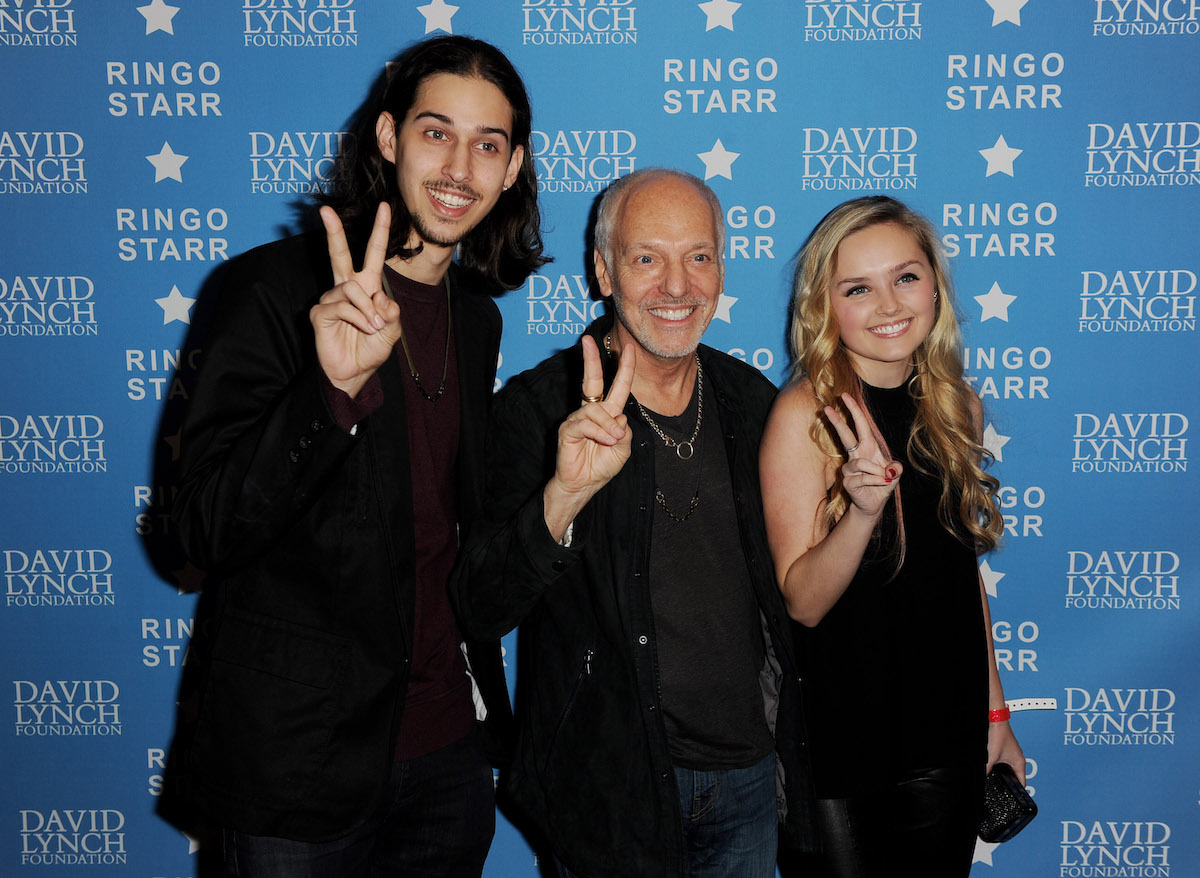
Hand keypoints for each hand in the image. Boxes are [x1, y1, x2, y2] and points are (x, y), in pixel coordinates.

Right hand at [310, 203, 401, 397]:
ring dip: (368, 309)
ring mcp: (331, 298)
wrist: (355, 372)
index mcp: (367, 286)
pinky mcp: (321, 312)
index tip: (383, 207)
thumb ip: (391, 312)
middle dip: (333, 231)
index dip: (379, 231)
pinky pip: (343, 306)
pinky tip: (362, 329)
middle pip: (340, 254)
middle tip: (325, 210)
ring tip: (373, 326)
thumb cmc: (371, 348)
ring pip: (352, 288)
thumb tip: (381, 298)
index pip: (373, 254)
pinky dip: (358, 318)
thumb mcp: (392, 330)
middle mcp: (346, 288)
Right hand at [543, 336, 634, 538]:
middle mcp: (591, 411)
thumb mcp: (623, 447)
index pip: (615, 386)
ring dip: (608, 426)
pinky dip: (599, 432)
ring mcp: (577, 418)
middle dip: (592, 359)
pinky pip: (586, 423)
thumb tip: (618, 416)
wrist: (584, 485)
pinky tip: (603, 441)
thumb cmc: (601, 466)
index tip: (628, 348)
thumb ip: (624, 430)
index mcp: (607, 413)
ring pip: (597, 410)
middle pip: (592, 380)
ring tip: (612, 441)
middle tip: (589, 339)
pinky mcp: (568, 429)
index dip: (623, 368)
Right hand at [824, 392, 901, 518]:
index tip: (844, 396)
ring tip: (884, 478)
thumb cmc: (883, 484)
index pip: (860, 425)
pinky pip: (864, 478)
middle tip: (826, 407)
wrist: (874, 504)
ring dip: (877, 471)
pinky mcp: (847, 481)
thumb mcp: (895, 474)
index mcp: (867, 447)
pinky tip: (880, 485)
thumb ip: (897, 468)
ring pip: (861, 463)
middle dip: (837, 421)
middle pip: (845, 435)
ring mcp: (849, 468)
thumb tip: (892, 468)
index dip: (853, 410)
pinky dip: (876, 482)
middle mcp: (856, 455)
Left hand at [987, 719, 1025, 784]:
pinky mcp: (1008, 750)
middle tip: (1004, 789)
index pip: (1022, 782)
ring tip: (999, 779)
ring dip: (1006, 774)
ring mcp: (1014, 754)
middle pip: (1017, 776)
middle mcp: (1019, 759)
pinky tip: (995, 768)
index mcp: (1019, 762)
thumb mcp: (991, 756)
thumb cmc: (998, 735)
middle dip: (1010, 782)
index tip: (1014, 796)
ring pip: (1011, 769)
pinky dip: (1003, 767)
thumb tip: (984, 777)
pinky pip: (1007, 763)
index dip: (1017, 790)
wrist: (996, 721)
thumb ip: (987, 769)